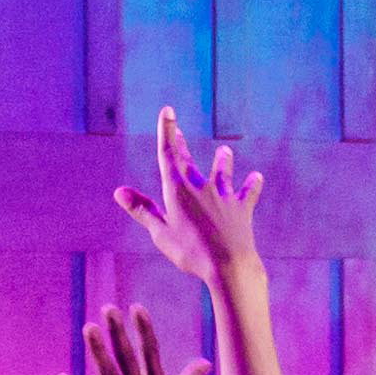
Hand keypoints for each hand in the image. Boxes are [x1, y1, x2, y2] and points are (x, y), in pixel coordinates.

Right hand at [109, 105, 266, 284]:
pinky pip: (247, 193)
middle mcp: (200, 187)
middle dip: (181, 145)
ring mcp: (223, 196)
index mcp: (177, 190)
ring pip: (222, 173)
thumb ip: (142, 210)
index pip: (168, 154)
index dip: (167, 130)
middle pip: (188, 161)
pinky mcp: (241, 208)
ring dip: (223, 162)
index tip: (168, 110)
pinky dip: (251, 185)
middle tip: (178, 131)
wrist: (228, 263)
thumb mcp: (160, 233)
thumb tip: (119, 192)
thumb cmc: (190, 252)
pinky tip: (257, 177)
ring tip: (225, 151)